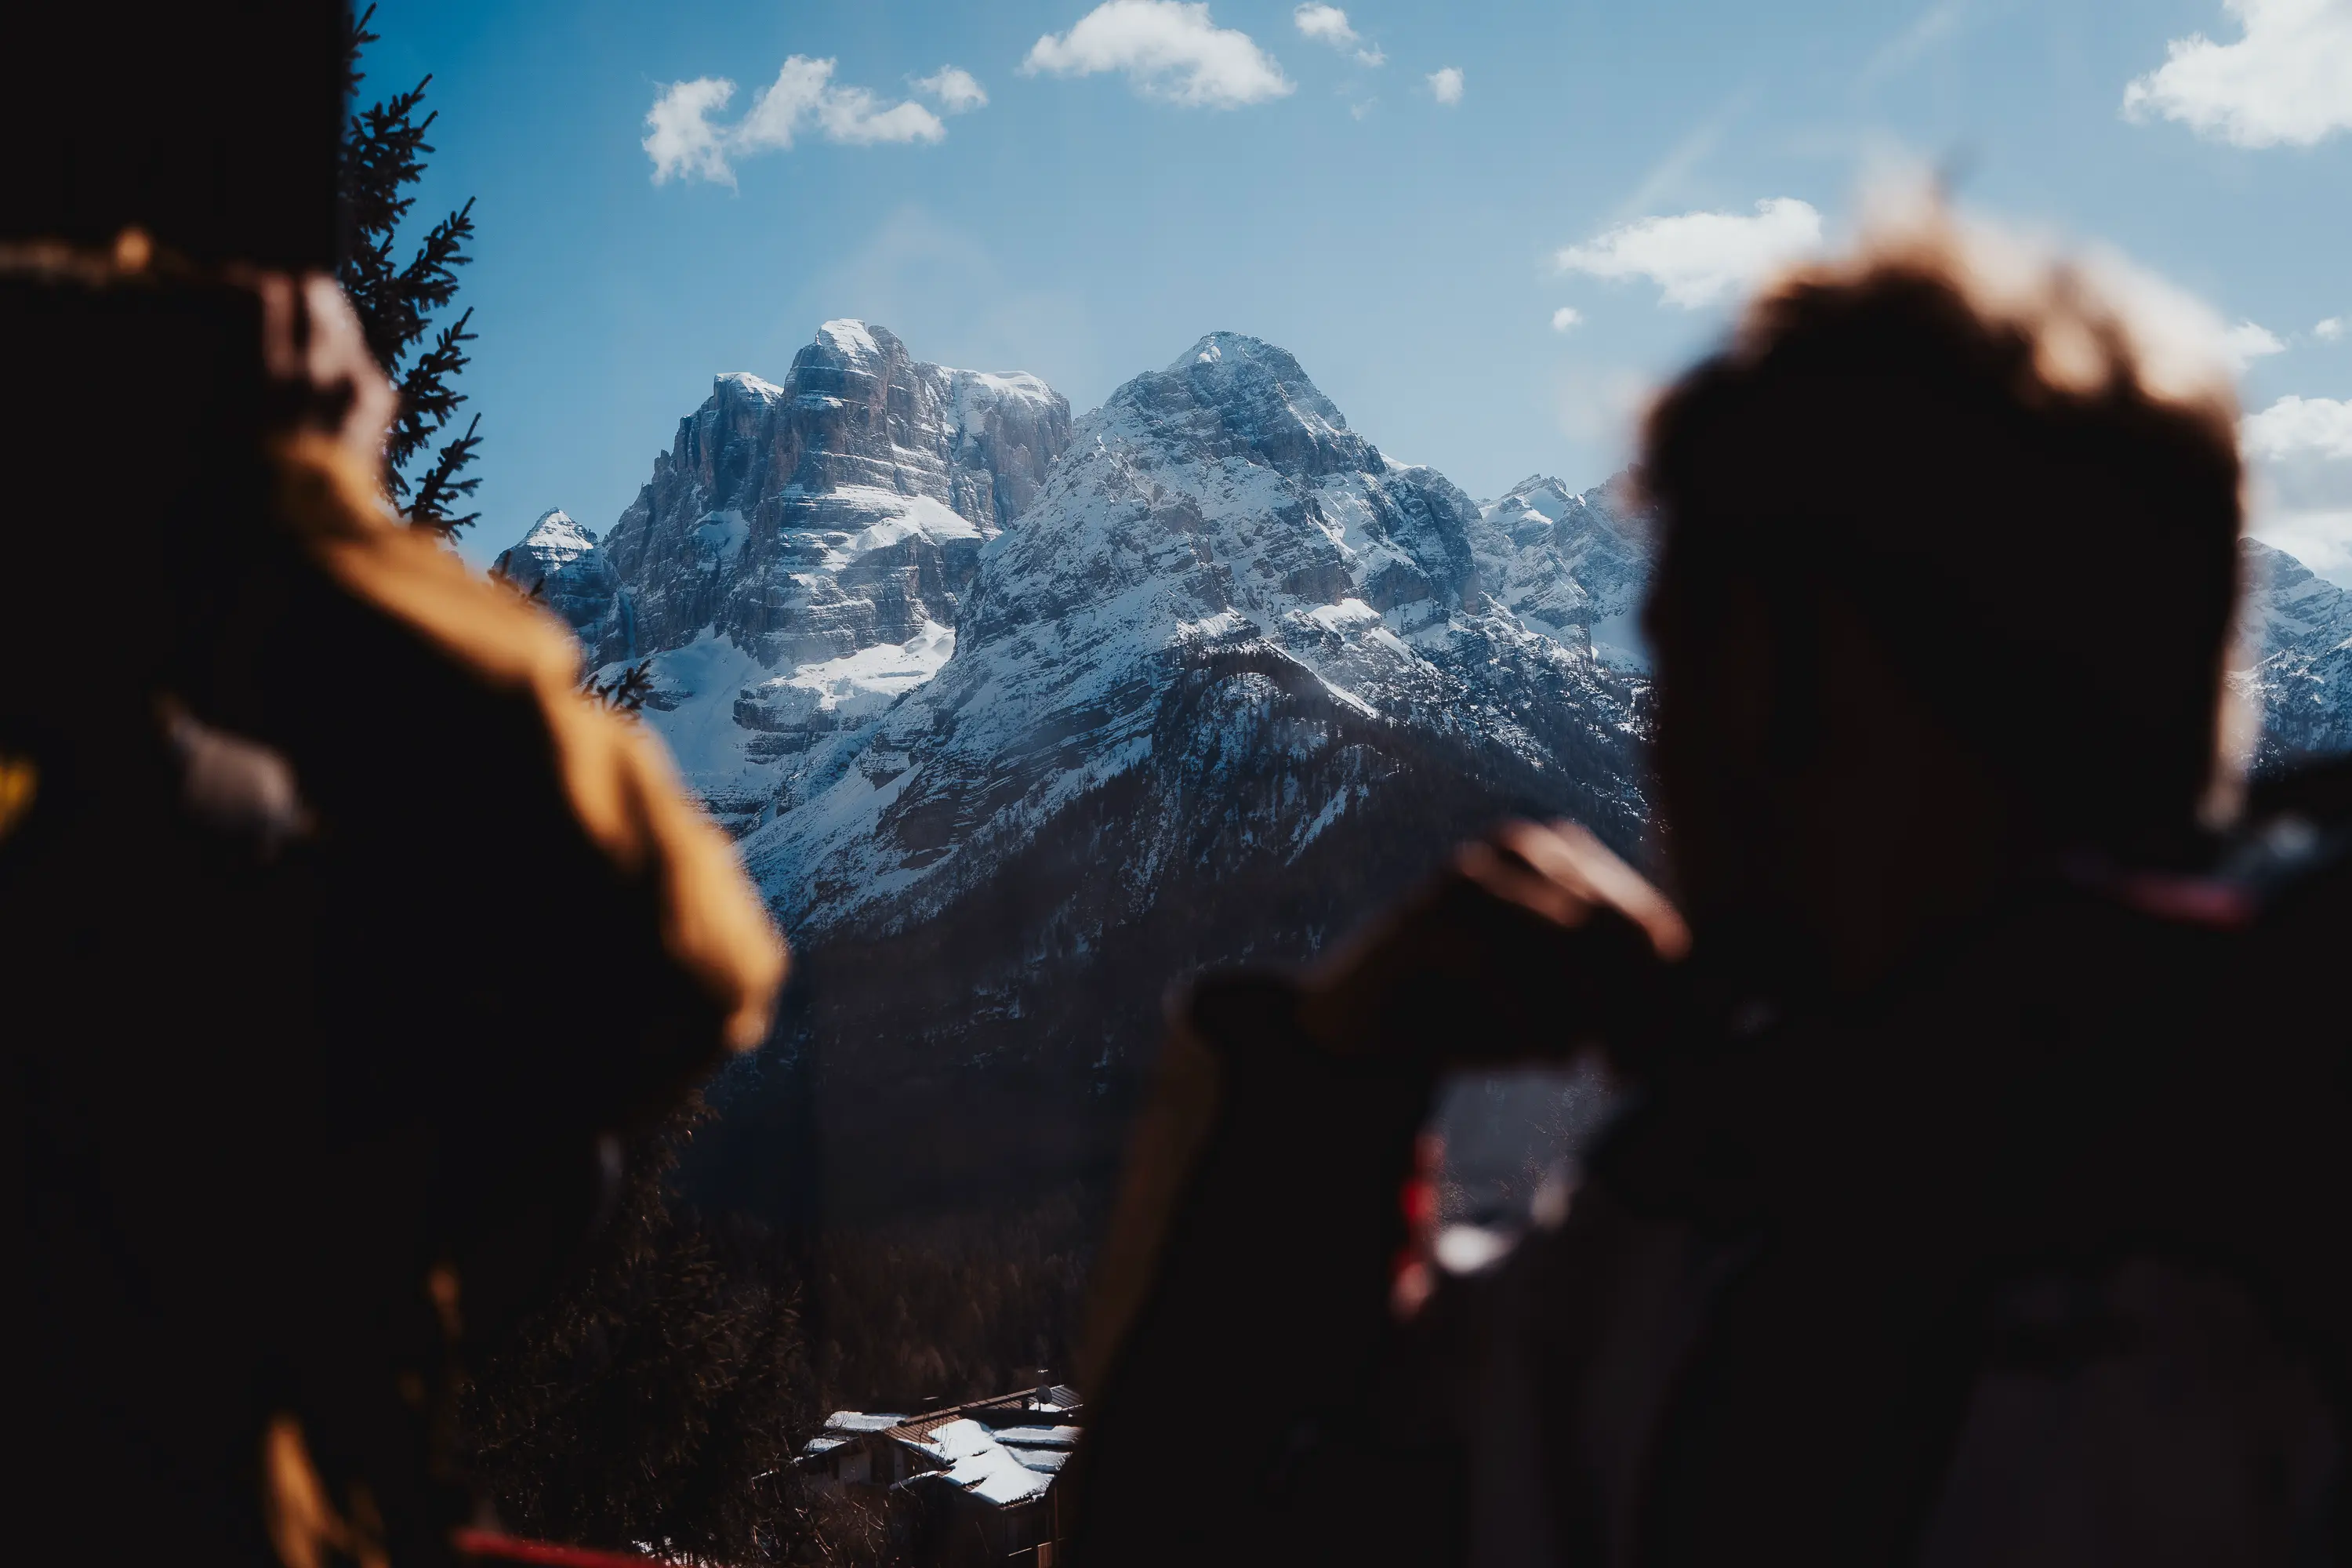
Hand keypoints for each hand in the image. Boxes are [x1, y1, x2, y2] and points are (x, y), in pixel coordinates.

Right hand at [1296, 820, 1688, 1066]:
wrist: (1368, 1027)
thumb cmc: (1483, 1015)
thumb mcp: (1568, 1002)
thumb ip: (1627, 992)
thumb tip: (1716, 1018)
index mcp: (1564, 853)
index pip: (1646, 919)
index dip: (1676, 992)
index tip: (1689, 1057)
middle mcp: (1519, 846)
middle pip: (1613, 927)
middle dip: (1642, 1008)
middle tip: (1646, 1073)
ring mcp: (1467, 876)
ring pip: (1565, 941)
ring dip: (1595, 1017)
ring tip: (1601, 1069)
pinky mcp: (1425, 919)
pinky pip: (1503, 967)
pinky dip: (1537, 1020)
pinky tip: (1552, 1059)